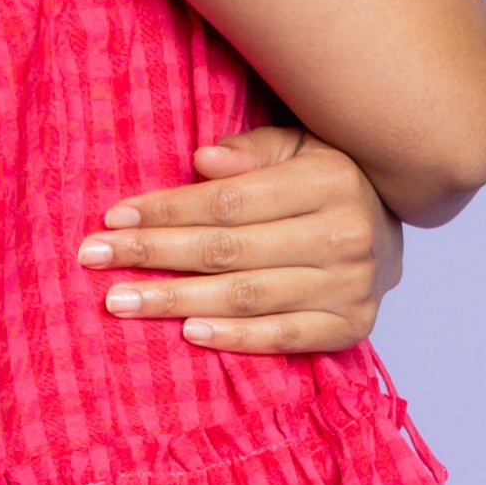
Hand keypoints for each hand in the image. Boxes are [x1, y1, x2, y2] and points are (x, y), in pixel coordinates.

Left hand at [76, 122, 402, 356]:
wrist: (390, 236)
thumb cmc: (328, 184)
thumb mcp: (301, 146)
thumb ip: (254, 149)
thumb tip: (202, 159)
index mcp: (329, 179)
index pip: (229, 200)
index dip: (167, 209)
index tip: (113, 218)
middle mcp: (344, 233)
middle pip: (229, 249)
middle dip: (154, 254)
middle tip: (94, 260)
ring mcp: (350, 286)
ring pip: (245, 296)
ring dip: (176, 301)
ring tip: (120, 301)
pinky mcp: (349, 327)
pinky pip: (280, 337)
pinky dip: (232, 338)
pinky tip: (185, 333)